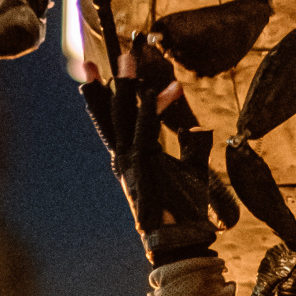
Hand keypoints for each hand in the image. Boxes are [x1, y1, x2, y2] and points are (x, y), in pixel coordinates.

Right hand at [81, 47, 224, 264]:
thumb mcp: (191, 172)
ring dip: (128, 84)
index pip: (112, 118)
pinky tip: (160, 89)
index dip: (103, 92)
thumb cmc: (184, 210)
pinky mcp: (145, 166)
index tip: (94, 66)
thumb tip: (201, 126)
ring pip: (124, 115)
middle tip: (103, 54)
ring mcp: (131, 161)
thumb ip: (194, 146)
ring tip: (129, 57)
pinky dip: (153, 109)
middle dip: (110, 80)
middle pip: (112, 111)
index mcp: (129, 156)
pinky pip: (148, 131)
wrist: (179, 241)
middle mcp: (124, 157)